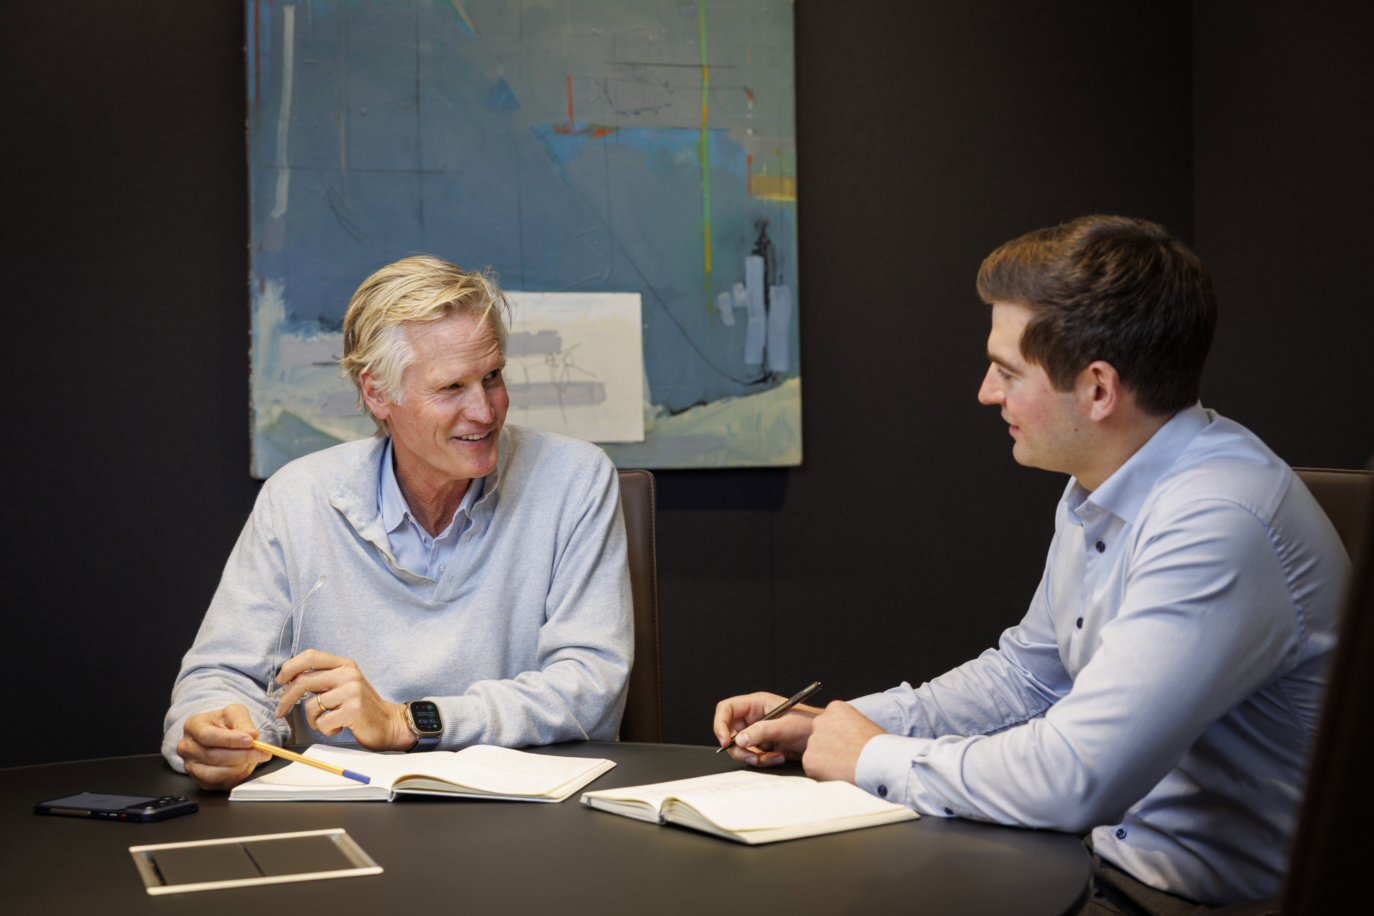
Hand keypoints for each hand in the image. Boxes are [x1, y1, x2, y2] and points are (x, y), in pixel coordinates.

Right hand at [177, 704, 271, 790]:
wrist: (218, 733)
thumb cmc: (223, 722)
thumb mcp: (234, 713)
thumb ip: (243, 721)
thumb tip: (252, 735)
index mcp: (193, 726)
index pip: (207, 735)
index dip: (230, 740)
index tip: (250, 740)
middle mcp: (187, 747)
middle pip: (213, 756)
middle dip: (241, 755)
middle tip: (262, 752)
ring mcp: (191, 766)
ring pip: (214, 774)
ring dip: (238, 768)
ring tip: (254, 759)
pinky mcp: (199, 780)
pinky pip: (218, 784)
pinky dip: (235, 777)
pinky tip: (245, 767)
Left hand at [274, 649, 413, 750]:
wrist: (388, 723)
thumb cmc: (361, 706)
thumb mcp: (344, 684)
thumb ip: (323, 679)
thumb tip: (289, 680)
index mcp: (344, 664)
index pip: (310, 656)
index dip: (290, 667)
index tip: (280, 681)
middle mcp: (348, 674)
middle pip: (304, 680)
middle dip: (286, 698)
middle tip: (281, 711)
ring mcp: (352, 691)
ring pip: (311, 706)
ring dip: (314, 720)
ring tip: (329, 721)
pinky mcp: (353, 710)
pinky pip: (322, 722)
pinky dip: (325, 729)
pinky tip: (338, 727)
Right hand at [713, 692, 821, 766]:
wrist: (824, 740)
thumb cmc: (810, 725)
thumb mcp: (785, 726)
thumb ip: (761, 731)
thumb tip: (740, 740)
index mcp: (757, 704)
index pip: (727, 709)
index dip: (721, 724)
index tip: (725, 742)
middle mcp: (754, 717)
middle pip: (731, 733)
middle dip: (741, 748)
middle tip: (753, 757)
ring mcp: (758, 732)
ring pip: (741, 748)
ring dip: (755, 757)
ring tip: (774, 756)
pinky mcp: (763, 745)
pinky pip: (753, 756)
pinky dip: (764, 760)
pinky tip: (780, 756)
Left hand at [800, 700, 884, 782]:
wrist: (879, 762)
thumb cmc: (878, 746)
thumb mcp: (863, 723)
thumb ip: (847, 726)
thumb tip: (843, 737)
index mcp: (835, 708)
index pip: (829, 722)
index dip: (838, 736)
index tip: (847, 743)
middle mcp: (820, 721)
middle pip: (819, 736)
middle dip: (829, 747)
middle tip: (845, 757)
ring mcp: (813, 740)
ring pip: (815, 753)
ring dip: (825, 761)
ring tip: (845, 767)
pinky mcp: (809, 760)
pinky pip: (812, 768)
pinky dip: (822, 774)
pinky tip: (838, 774)